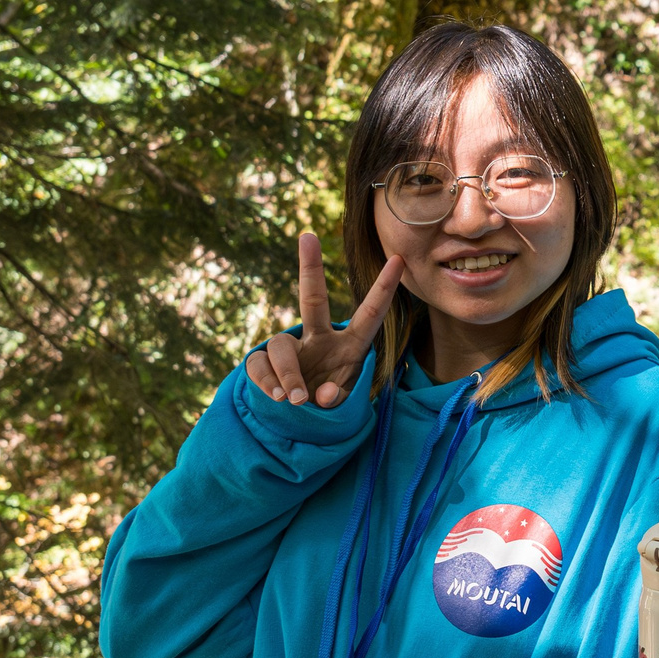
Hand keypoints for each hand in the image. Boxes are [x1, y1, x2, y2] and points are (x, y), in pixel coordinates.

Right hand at [247, 233, 403, 407]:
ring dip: (288, 374)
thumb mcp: (340, 408)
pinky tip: (276, 399)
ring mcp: (291, 349)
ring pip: (280, 346)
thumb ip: (335, 400)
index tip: (399, 259)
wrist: (297, 422)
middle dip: (311, 267)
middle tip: (308, 236)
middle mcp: (320, 340)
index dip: (383, 288)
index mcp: (350, 346)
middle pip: (313, 299)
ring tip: (295, 399)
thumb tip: (321, 394)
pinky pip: (259, 365)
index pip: (370, 315)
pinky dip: (267, 383)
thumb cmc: (328, 406)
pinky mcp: (264, 362)